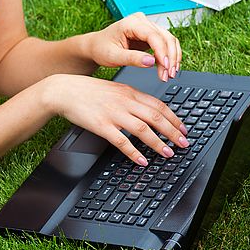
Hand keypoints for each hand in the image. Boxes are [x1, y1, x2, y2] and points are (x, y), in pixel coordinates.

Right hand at [42, 73, 189, 165]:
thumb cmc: (88, 91)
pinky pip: (122, 141)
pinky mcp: (102, 125)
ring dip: (158, 143)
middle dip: (173, 132)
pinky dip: (134, 152)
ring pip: (143, 129)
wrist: (65, 90)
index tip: (183, 129)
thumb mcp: (115, 89)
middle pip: (156, 117)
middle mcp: (125, 102)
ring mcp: (114, 114)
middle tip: (184, 143)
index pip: (159, 105)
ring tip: (168, 153)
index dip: (174, 118)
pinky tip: (142, 160)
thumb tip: (148, 110)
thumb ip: (132, 98)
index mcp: (130, 92)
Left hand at [86, 12, 181, 81]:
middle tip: (168, 75)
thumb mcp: (113, 56)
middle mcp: (141, 21)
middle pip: (165, 37)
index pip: (153, 35)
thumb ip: (132, 59)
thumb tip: (151, 62)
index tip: (165, 67)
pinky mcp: (151, 35)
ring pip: (169, 40)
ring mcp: (148, 27)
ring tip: (169, 74)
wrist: (96, 46)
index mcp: (131, 23)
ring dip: (172, 57)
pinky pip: (166, 43)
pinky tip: (168, 68)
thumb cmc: (101, 48)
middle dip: (170, 58)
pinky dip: (169, 56)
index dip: (162, 52)